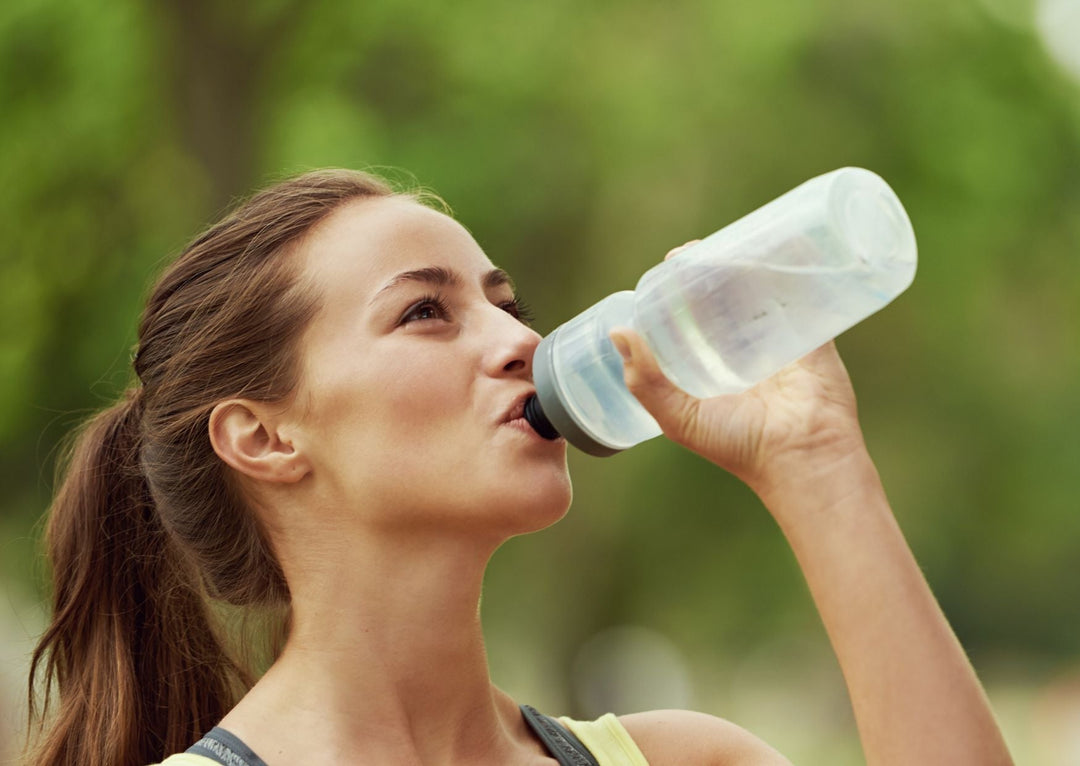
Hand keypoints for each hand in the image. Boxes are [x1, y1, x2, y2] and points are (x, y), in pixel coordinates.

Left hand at [608, 243, 868, 499]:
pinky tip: (783, 241)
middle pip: (727, 297)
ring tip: (732, 241)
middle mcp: (745, 350)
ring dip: (749, 261)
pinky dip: (798, 265)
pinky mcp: (814, 333)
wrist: (801, 457)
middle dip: (712, 269)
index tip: (669, 266)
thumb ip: (646, 382)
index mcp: (713, 367)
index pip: (693, 317)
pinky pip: (806, 292)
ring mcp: (780, 339)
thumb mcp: (679, 417)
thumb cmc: (739, 445)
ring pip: (763, 289)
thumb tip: (618, 332)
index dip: (681, 290)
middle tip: (697, 250)